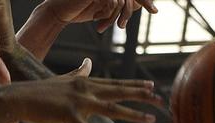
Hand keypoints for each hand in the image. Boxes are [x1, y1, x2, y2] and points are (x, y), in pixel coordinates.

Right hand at [0, 58, 162, 122]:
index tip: (151, 87)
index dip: (134, 85)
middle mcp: (85, 89)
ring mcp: (78, 102)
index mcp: (85, 82)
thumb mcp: (63, 79)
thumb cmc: (40, 92)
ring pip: (111, 109)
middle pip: (119, 92)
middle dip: (141, 96)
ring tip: (151, 120)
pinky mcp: (68, 115)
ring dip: (133, 115)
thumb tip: (89, 62)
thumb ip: (79, 73)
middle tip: (160, 100)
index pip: (114, 83)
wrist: (19, 98)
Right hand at [37, 0, 157, 32]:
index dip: (145, 1)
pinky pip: (113, 3)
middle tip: (121, 26)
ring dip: (114, 18)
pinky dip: (107, 16)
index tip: (155, 11)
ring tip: (103, 28)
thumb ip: (119, 5)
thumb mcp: (103, 9)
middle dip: (128, 12)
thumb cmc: (80, 10)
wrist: (60, 12)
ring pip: (122, 1)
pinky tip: (97, 22)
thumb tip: (139, 5)